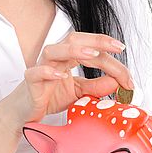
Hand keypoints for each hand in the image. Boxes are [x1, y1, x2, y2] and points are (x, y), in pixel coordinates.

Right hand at [2, 32, 133, 135]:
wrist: (25, 112)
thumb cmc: (49, 96)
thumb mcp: (79, 93)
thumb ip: (97, 86)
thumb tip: (117, 82)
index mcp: (68, 57)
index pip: (91, 49)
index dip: (110, 55)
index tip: (126, 66)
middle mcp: (55, 57)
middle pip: (75, 40)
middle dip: (97, 41)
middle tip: (117, 48)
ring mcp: (41, 67)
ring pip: (54, 50)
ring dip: (74, 50)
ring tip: (92, 55)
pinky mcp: (30, 81)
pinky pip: (36, 72)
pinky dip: (48, 71)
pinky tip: (61, 75)